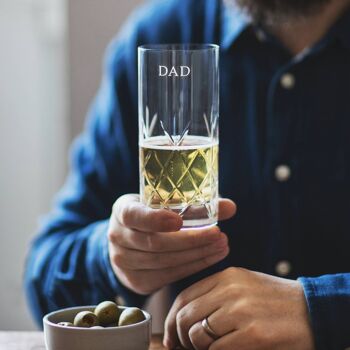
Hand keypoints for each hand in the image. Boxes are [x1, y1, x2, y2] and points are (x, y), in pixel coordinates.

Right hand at [107, 194, 235, 294]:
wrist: (129, 239)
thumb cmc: (151, 214)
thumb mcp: (164, 203)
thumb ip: (196, 204)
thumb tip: (231, 207)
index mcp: (122, 211)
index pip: (134, 216)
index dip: (155, 220)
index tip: (179, 221)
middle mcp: (118, 237)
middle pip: (156, 243)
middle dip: (191, 241)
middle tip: (218, 234)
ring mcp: (123, 262)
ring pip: (163, 262)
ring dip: (196, 256)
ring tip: (221, 246)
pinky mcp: (136, 281)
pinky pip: (167, 276)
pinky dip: (191, 267)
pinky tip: (209, 258)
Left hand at [164, 267, 314, 349]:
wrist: (312, 311)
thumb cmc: (273, 300)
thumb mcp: (243, 286)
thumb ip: (216, 295)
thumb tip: (185, 319)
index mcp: (226, 276)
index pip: (184, 297)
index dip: (171, 319)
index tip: (171, 336)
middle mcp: (231, 290)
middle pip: (186, 316)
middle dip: (179, 337)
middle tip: (184, 348)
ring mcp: (242, 311)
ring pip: (197, 335)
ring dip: (197, 348)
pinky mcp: (254, 334)